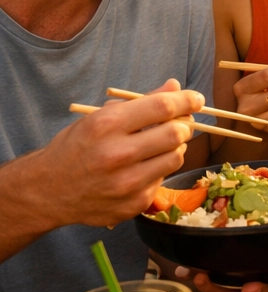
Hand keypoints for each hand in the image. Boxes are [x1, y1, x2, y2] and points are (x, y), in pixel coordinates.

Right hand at [27, 80, 200, 229]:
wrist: (46, 191)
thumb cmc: (77, 147)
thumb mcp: (100, 117)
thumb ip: (141, 102)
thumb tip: (175, 87)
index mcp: (107, 125)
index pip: (163, 107)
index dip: (187, 100)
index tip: (196, 99)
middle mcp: (117, 155)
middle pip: (176, 134)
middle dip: (184, 125)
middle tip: (181, 124)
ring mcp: (126, 183)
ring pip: (176, 158)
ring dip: (174, 149)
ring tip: (157, 146)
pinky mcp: (133, 204)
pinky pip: (162, 180)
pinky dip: (158, 170)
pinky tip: (140, 169)